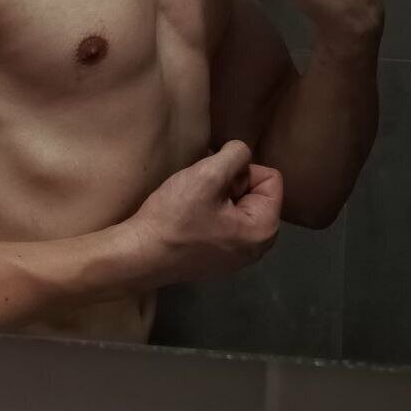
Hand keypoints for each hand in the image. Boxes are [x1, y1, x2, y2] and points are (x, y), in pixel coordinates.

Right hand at [130, 140, 283, 284]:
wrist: (139, 255)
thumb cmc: (175, 217)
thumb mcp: (207, 175)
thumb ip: (235, 155)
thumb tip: (242, 153)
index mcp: (264, 229)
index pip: (271, 177)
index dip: (241, 170)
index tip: (213, 183)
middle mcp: (259, 246)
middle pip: (256, 191)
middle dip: (230, 183)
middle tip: (201, 193)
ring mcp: (237, 255)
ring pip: (237, 203)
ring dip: (216, 195)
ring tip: (192, 204)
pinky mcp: (218, 257)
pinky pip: (225, 220)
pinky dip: (209, 212)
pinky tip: (188, 218)